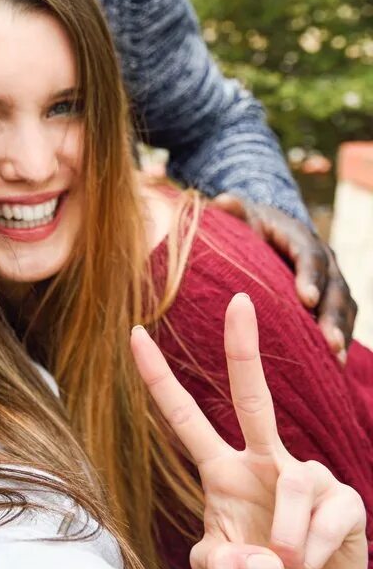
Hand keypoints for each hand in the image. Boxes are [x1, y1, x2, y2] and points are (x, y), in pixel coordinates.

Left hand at [132, 294, 367, 568]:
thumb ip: (224, 565)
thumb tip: (261, 562)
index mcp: (222, 468)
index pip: (184, 416)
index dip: (159, 378)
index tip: (134, 334)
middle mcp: (263, 460)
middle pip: (253, 397)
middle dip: (244, 348)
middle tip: (240, 299)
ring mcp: (307, 474)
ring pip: (294, 486)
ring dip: (283, 539)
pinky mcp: (344, 500)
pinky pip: (325, 518)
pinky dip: (309, 551)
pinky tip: (305, 566)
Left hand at [213, 194, 355, 362]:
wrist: (263, 231)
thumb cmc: (246, 227)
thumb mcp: (239, 217)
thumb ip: (233, 212)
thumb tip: (223, 202)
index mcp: (301, 238)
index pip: (310, 256)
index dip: (311, 277)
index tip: (306, 299)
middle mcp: (324, 260)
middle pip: (336, 288)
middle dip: (333, 315)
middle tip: (329, 342)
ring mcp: (331, 282)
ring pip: (344, 308)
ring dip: (341, 333)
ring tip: (336, 359)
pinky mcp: (329, 301)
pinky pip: (340, 321)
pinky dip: (338, 341)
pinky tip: (333, 367)